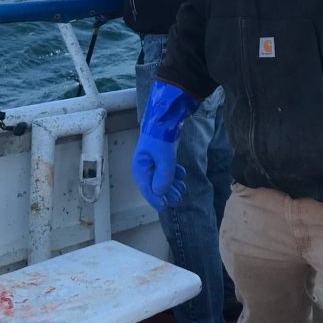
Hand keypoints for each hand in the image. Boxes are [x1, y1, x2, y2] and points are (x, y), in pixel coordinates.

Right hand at [132, 79, 199, 209]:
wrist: (166, 115)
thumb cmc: (162, 135)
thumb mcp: (164, 157)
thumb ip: (163, 176)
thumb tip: (160, 193)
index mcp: (140, 167)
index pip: (147, 189)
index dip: (156, 199)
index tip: (165, 207)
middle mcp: (144, 165)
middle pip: (154, 185)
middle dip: (167, 193)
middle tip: (178, 200)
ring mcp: (153, 159)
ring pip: (161, 177)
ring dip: (172, 183)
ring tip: (182, 188)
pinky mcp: (162, 153)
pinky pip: (166, 168)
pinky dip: (174, 173)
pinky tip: (181, 174)